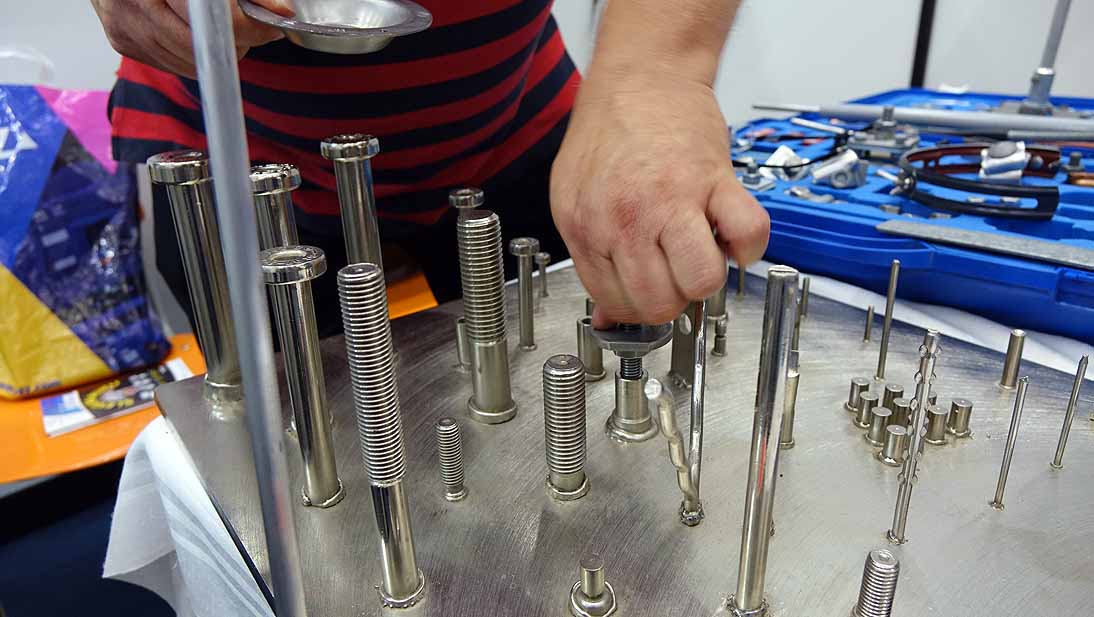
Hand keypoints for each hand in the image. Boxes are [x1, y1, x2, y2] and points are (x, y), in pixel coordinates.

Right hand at [91, 0, 288, 77]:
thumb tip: (280, 13)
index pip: (208, 19)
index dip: (244, 28)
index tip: (267, 28)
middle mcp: (132, 0)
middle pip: (200, 45)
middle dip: (234, 43)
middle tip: (249, 30)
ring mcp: (124, 24)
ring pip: (189, 62)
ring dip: (216, 54)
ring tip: (221, 30)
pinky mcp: (123, 43)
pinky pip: (172, 65)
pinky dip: (194, 56)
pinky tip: (194, 33)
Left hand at [550, 71, 768, 327]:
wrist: (641, 76)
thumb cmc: (609, 134)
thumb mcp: (574, 198)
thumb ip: (591, 257)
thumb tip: (606, 315)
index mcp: (588, 228)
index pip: (616, 301)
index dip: (637, 306)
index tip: (651, 291)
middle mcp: (627, 220)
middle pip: (659, 302)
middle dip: (674, 299)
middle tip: (676, 274)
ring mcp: (672, 201)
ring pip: (701, 281)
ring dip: (708, 280)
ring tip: (702, 254)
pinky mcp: (713, 180)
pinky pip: (747, 235)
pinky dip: (749, 247)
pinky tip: (732, 236)